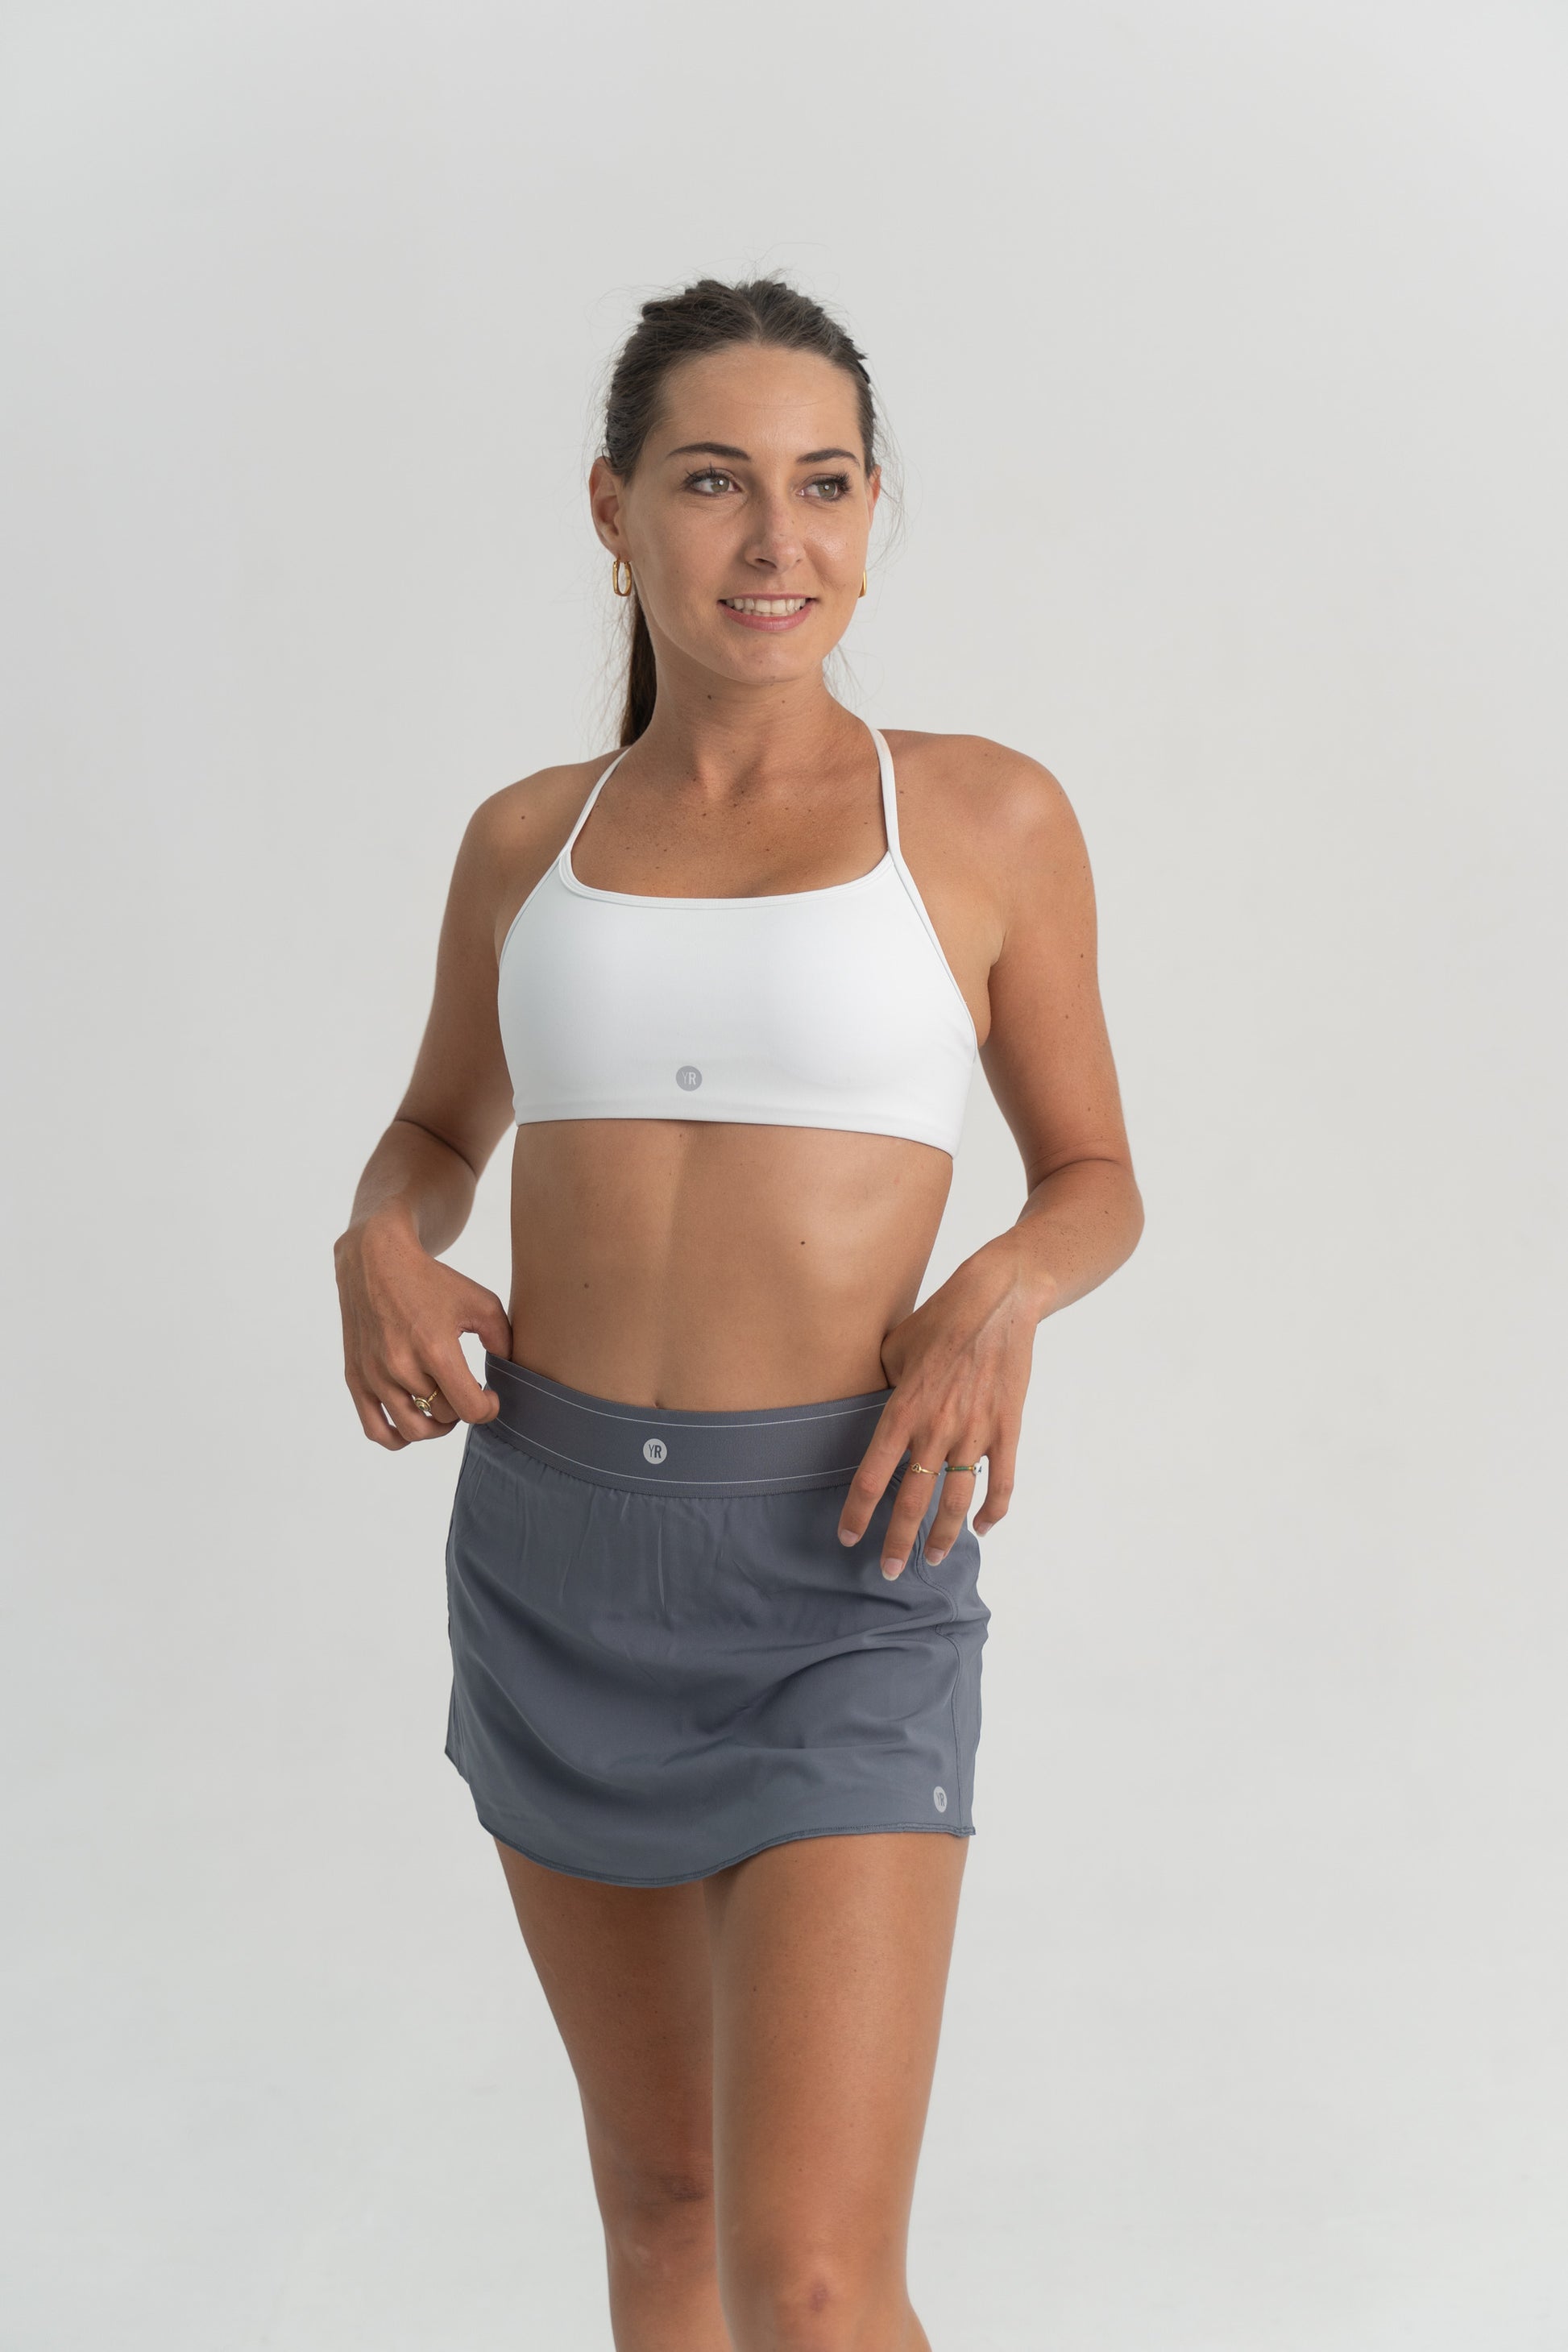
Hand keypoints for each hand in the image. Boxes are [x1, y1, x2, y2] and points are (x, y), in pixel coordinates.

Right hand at [333, 1209, 513, 1450]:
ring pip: (413, 1430)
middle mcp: (400, 1366)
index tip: (490, 1396)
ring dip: (436, 1426)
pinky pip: (376, 1429)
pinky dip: (398, 1438)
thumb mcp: (480, 1302)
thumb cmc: (432, 1282)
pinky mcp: (356, 1378)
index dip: (488, 1409)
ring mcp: (374, 1375)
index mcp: (435, 1347)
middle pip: (444, 1417)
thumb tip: (510, 1374)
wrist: (376, 1261)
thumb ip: (503, 1340)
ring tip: (444, 1407)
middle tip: (466, 1390)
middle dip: (462, 1408)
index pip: (469, 1409)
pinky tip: (415, 1421)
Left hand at [836, 1242, 1038, 1577]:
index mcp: (903, 1409)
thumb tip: (872, 1411)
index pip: (872, 1476)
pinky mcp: (1007, 1428)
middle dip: (899, 1542)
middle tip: (889, 1571)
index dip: (857, 1513)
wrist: (999, 1298)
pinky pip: (1002, 1482)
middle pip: (912, 1500)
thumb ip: (881, 1386)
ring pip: (957, 1501)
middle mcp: (937, 1428)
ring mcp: (975, 1431)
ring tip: (934, 1559)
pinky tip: (983, 1528)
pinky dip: (994, 1511)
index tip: (848, 1538)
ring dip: (944, 1536)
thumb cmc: (940, 1319)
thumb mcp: (893, 1347)